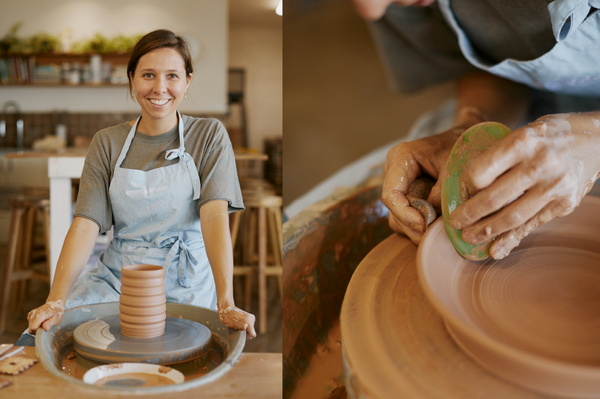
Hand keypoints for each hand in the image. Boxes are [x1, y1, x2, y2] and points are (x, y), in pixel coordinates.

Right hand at [27, 300, 64, 332]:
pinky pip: (30, 323)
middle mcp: (34, 313)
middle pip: (31, 328)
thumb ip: (50, 323)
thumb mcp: (56, 318)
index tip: (44, 329)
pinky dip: (35, 324)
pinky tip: (41, 321)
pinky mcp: (30, 314)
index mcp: (40, 314)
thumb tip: (45, 328)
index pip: (33, 328)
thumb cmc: (56, 312)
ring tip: (44, 322)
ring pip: (30, 327)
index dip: (38, 331)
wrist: (54, 304)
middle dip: (37, 330)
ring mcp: (31, 313)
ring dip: (36, 327)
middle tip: (45, 326)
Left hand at [218, 304, 256, 338]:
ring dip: (242, 329)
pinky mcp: (249, 318)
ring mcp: (251, 318)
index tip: (239, 332)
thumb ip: (239, 325)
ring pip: (249, 329)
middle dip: (243, 332)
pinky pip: (248, 326)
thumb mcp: (231, 323)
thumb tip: (246, 326)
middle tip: (235, 328)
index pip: (252, 334)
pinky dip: (242, 327)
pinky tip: (237, 323)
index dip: (246, 336)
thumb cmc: (227, 316)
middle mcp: (252, 319)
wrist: (226, 308)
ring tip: (235, 325)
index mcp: (249, 320)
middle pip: (250, 332)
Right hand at [382, 128, 462, 243]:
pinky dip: (419, 224)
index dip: (404, 214)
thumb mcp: (455, 169)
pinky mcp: (406, 193)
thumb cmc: (461, 148)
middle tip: (433, 235)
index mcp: (401, 157)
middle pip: (392, 209)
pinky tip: (435, 225)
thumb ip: (442, 194)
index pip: (391, 194)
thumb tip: (432, 221)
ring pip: (396, 216)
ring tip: (436, 232)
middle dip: (411, 225)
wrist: (467, 138)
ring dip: (415, 228)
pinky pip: (405, 215)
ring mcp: (398, 183)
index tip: (424, 226)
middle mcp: (393, 170)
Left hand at [449, 113, 599, 258]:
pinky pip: (531, 225)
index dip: (467, 185)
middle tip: (455, 221)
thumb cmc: (550, 135)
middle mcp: (539, 164)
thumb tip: (468, 186)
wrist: (597, 139)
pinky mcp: (565, 204)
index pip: (481, 172)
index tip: (462, 190)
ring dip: (486, 231)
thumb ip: (500, 156)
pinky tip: (495, 249)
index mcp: (522, 142)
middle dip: (469, 214)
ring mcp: (554, 187)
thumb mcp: (523, 131)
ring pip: (511, 217)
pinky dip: (511, 239)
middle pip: (493, 198)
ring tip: (468, 237)